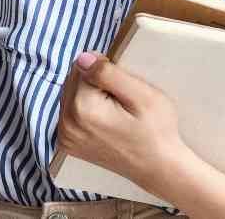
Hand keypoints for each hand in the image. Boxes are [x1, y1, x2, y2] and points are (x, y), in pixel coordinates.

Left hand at [55, 51, 189, 199]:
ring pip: (70, 93)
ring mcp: (65, 136)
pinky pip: (70, 110)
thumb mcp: (142, 95)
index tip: (124, 90)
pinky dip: (85, 109)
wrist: (158, 167)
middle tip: (121, 102)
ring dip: (89, 95)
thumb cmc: (156, 130)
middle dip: (95, 82)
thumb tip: (82, 57)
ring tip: (115, 113)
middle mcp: (66, 124)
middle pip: (73, 79)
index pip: (83, 66)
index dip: (106, 71)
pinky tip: (105, 121)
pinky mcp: (67, 143)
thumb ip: (108, 73)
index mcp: (82, 109)